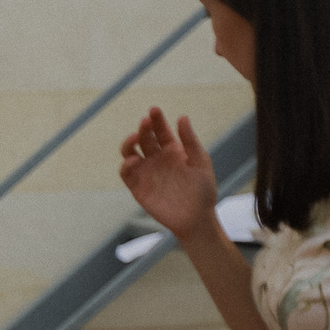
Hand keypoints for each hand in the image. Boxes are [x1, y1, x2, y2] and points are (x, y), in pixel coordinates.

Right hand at [119, 108, 220, 243]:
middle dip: (143, 128)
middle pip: (145, 138)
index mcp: (173, 150)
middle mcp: (157, 159)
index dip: (156, 119)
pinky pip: (126, 173)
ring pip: (130, 152)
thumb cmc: (203, 191)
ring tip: (134, 138)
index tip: (154, 110)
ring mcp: (146, 172)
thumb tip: (182, 117)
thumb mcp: (201, 162)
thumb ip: (190, 141)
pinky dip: (126, 165)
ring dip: (129, 143)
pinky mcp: (137, 187)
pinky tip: (133, 160)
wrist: (196, 219)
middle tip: (145, 122)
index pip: (161, 130)